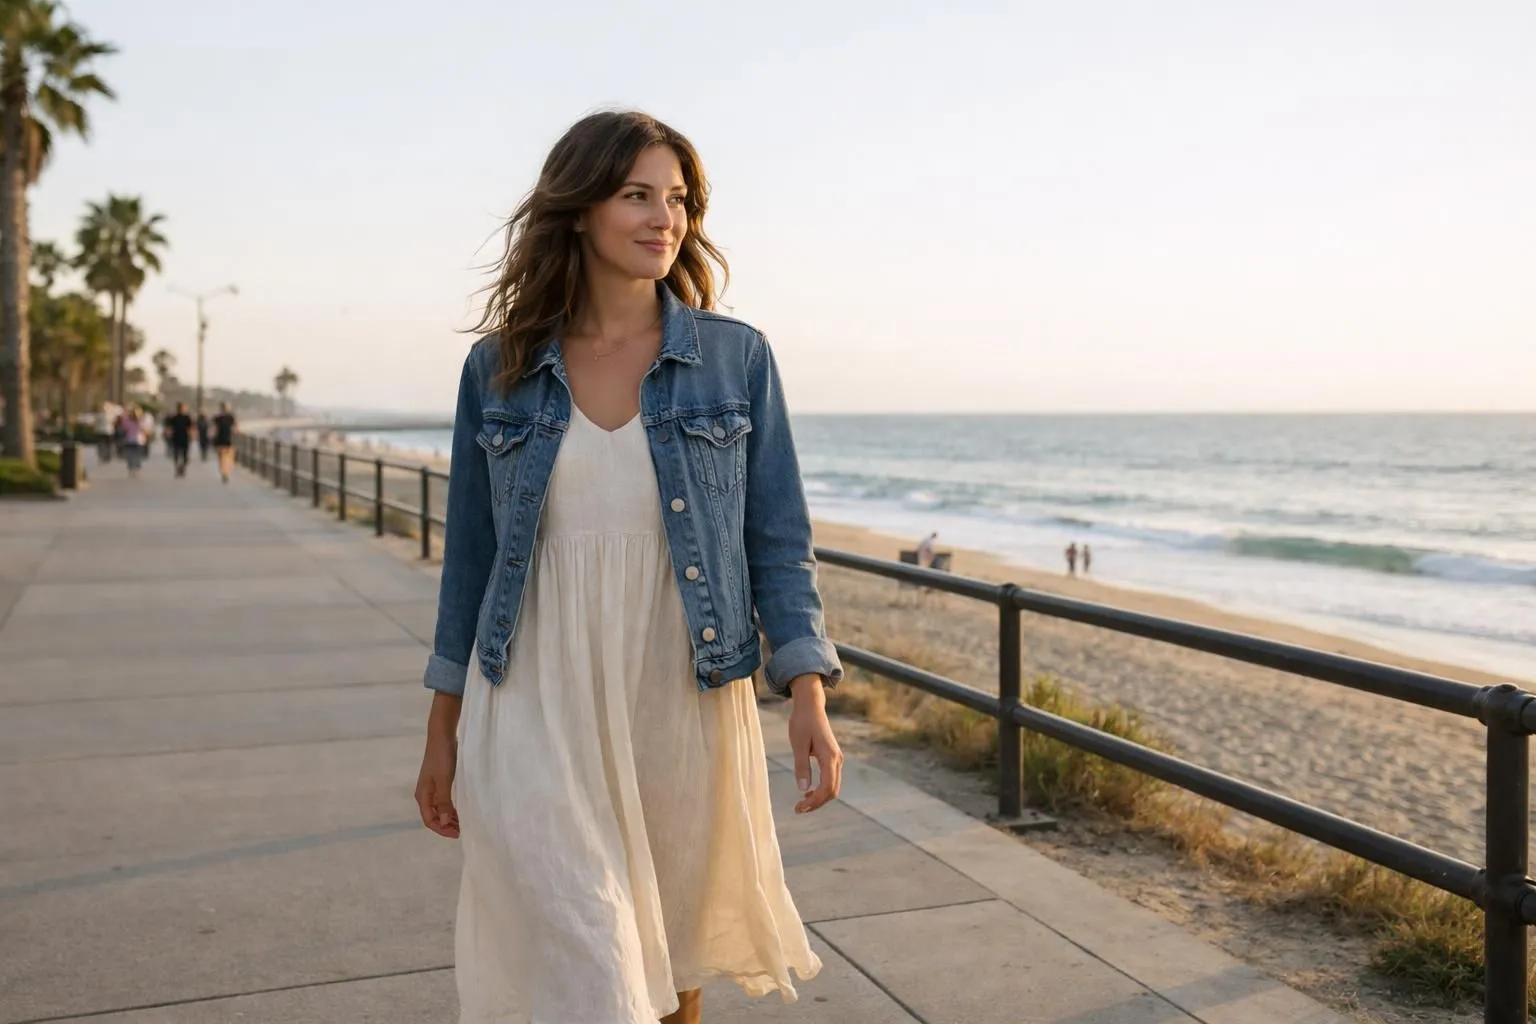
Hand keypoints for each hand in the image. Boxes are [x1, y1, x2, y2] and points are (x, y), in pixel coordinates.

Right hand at [414, 724, 459, 838]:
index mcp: (423, 796)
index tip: (458, 834)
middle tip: (463, 830)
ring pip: (439, 809)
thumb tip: (445, 823)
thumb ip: (444, 802)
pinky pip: (444, 801)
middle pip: (433, 816)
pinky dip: (451, 808)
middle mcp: (425, 794)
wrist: (442, 735)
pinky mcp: (440, 781)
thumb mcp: (444, 781)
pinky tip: (461, 809)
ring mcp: (432, 788)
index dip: (442, 829)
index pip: (430, 820)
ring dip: (449, 818)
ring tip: (463, 822)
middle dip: (446, 826)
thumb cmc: (442, 758)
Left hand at [787, 674, 841, 813]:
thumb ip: (801, 766)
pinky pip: (831, 779)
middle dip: (817, 803)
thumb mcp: (798, 744)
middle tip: (798, 809)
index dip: (814, 802)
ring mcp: (836, 759)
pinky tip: (808, 792)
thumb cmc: (802, 722)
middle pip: (832, 790)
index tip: (799, 808)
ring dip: (819, 798)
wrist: (810, 706)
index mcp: (829, 756)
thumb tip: (803, 789)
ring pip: (833, 786)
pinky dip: (821, 790)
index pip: (827, 787)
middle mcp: (837, 759)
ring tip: (802, 804)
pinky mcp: (832, 758)